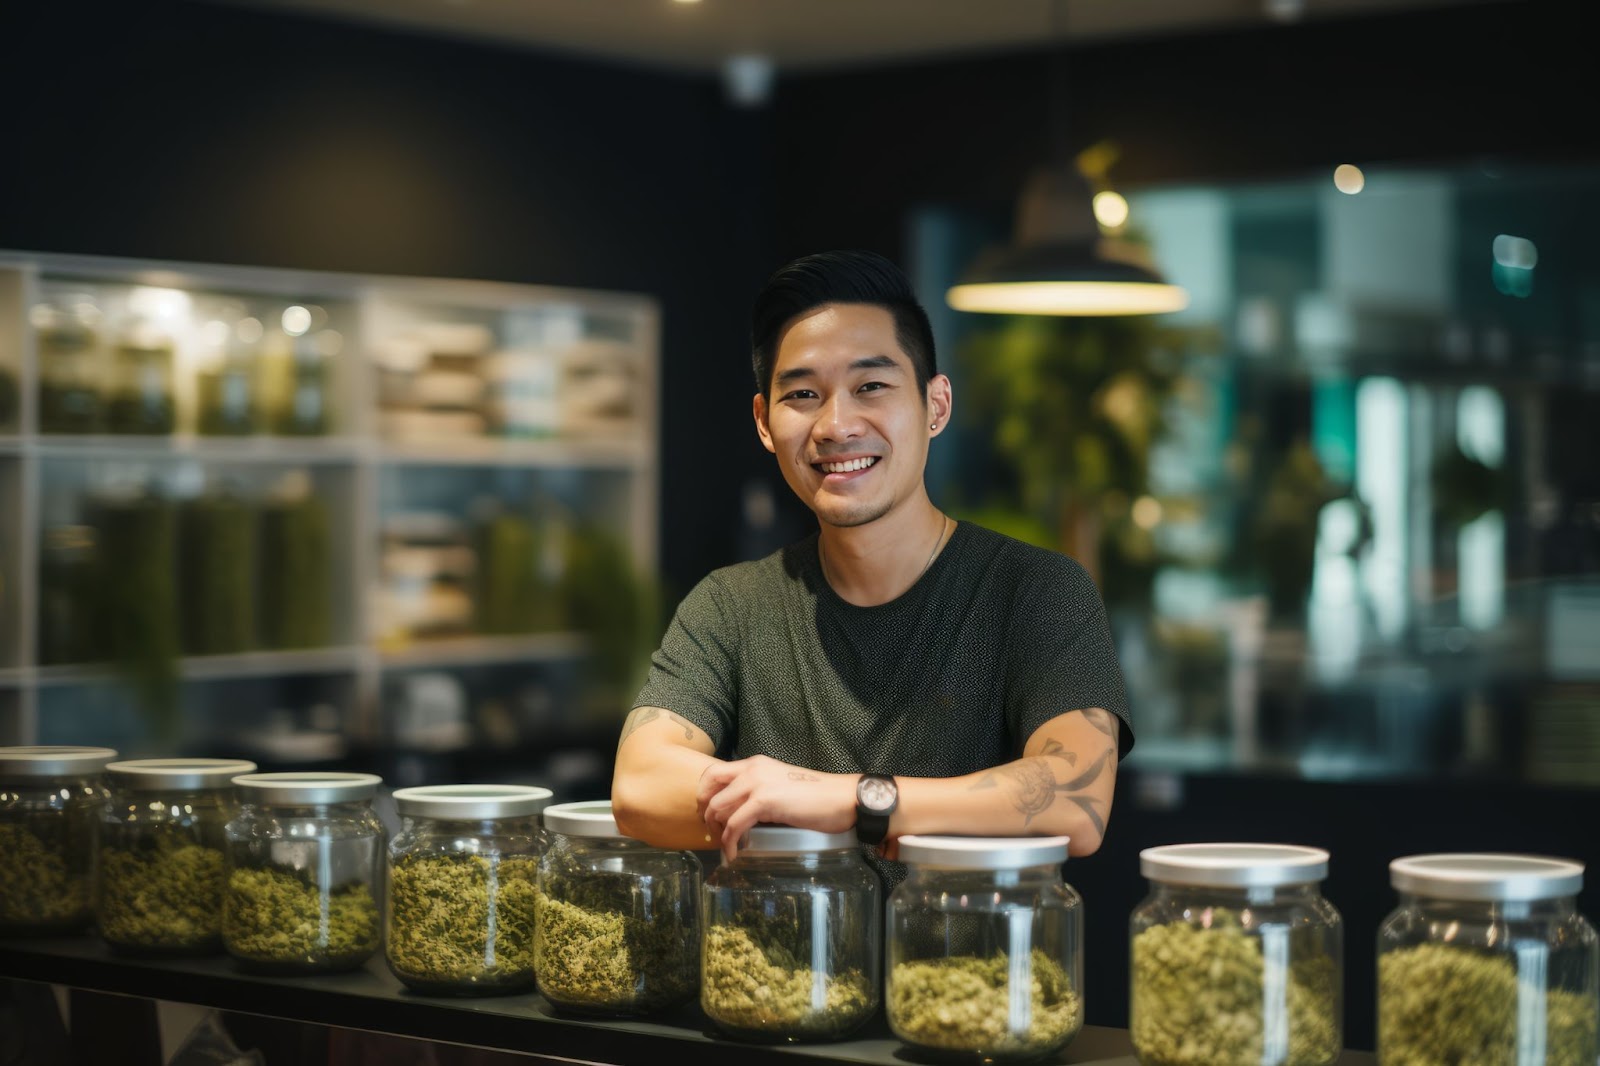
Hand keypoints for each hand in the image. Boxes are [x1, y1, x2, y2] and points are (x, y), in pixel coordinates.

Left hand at [696, 755, 853, 862]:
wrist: (840, 797)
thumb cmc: (816, 796)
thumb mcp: (779, 787)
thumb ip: (758, 793)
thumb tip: (739, 813)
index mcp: (755, 764)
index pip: (714, 772)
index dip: (704, 794)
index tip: (708, 814)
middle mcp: (752, 769)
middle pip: (709, 788)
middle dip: (705, 813)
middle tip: (712, 832)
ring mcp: (757, 783)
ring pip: (718, 808)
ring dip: (717, 831)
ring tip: (726, 846)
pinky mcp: (764, 801)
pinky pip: (734, 824)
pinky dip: (730, 842)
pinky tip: (734, 853)